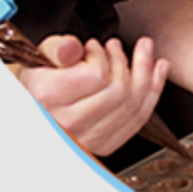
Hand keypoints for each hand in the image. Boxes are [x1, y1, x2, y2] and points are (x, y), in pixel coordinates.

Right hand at [15, 34, 168, 156]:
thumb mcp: (38, 58)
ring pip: (132, 105)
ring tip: (143, 52)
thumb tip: (72, 47)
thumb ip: (58, 48)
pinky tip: (157, 72)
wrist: (35, 107)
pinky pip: (137, 120)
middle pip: (119, 91)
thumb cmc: (38, 84)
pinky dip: (153, 92)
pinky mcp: (102, 145)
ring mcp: (86, 139)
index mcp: (48, 99)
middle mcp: (67, 123)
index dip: (101, 56)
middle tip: (118, 46)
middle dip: (127, 60)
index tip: (95, 47)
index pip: (97, 76)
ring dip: (146, 73)